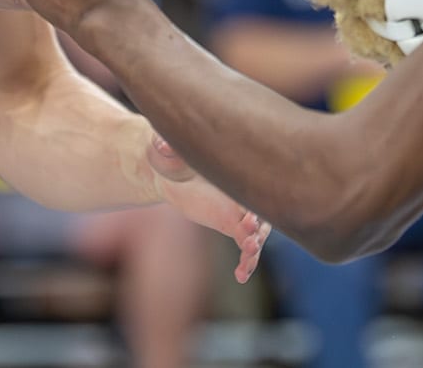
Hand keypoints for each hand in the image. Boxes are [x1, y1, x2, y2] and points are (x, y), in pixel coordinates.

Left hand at [148, 133, 271, 283]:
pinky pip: (246, 246)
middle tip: (250, 242)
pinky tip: (240, 277)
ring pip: (256, 233)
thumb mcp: (166, 149)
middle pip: (260, 212)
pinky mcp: (232, 224)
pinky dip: (247, 262)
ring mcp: (240, 210)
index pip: (249, 186)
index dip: (251, 203)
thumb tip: (162, 145)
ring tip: (244, 268)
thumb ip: (167, 147)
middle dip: (258, 228)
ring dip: (253, 250)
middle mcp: (242, 191)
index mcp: (231, 170)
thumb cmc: (170, 153)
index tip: (249, 218)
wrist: (170, 171)